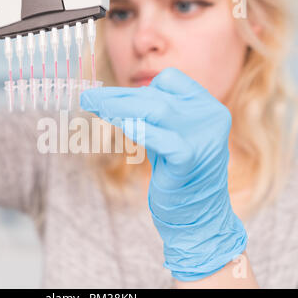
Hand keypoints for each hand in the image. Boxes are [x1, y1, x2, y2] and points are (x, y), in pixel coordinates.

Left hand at [80, 68, 246, 280]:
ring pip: (155, 110)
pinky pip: (161, 140)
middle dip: (117, 96)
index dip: (138, 88)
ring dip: (119, 107)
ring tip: (93, 105)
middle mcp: (210, 117)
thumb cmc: (179, 173)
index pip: (170, 80)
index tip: (111, 99)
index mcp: (208, 106)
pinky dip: (139, 130)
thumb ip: (152, 114)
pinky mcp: (190, 161)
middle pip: (156, 95)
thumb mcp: (169, 135)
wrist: (199, 216)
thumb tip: (111, 97)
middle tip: (88, 97)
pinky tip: (119, 124)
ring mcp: (203, 139)